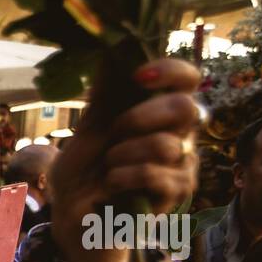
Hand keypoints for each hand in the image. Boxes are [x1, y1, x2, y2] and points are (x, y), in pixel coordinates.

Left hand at [50, 58, 200, 261]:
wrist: (73, 215)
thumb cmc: (83, 171)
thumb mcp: (88, 126)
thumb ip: (106, 92)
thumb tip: (112, 46)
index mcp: (159, 111)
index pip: (188, 79)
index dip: (170, 71)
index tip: (138, 76)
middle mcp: (178, 133)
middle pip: (186, 108)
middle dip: (143, 116)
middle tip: (115, 129)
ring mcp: (181, 164)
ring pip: (167, 145)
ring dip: (124, 154)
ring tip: (107, 165)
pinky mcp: (175, 193)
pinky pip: (157, 175)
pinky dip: (125, 176)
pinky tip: (110, 182)